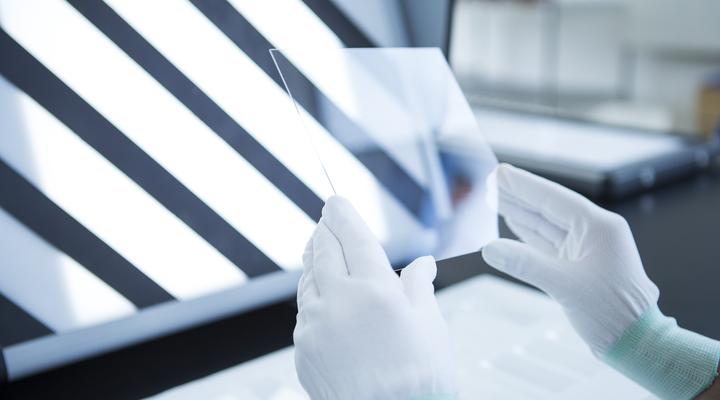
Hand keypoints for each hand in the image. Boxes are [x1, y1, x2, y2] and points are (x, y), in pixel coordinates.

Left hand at [294, 196, 455, 399]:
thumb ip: (418, 286)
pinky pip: (304, 311)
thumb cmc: (420, 380)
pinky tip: (321, 295)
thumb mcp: (429, 325)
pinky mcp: (302, 348)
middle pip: (323, 251)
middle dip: (325, 231)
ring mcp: (314, 326)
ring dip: (314, 261)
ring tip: (319, 250)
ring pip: (308, 279)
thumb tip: (423, 264)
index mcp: (375, 290)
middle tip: (325, 219)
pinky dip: (312, 296)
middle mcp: (338, 302)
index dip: (342, 214)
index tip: (335, 201)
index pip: (353, 236)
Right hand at [482, 164, 658, 354]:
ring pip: (546, 225)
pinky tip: (513, 223)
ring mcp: (586, 250)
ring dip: (521, 213)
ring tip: (496, 198)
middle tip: (492, 181)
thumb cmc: (614, 314)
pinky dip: (528, 234)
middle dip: (519, 195)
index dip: (524, 185)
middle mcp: (594, 234)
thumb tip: (490, 249)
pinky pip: (547, 244)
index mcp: (600, 228)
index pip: (554, 199)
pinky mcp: (577, 267)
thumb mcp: (566, 286)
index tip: (501, 173)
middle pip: (549, 208)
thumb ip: (526, 264)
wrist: (635, 344)